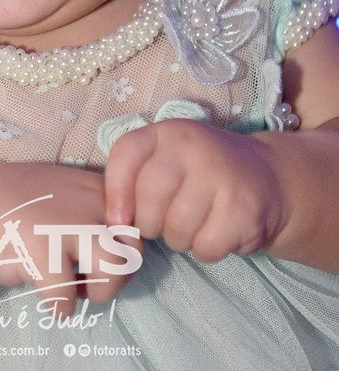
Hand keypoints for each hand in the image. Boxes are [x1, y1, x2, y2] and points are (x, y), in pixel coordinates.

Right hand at [0, 163, 141, 312]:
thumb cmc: (16, 203)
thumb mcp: (65, 189)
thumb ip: (96, 208)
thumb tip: (126, 242)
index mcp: (95, 186)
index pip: (140, 221)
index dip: (125, 246)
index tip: (100, 252)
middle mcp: (87, 200)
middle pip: (135, 249)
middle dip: (116, 274)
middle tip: (88, 276)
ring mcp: (67, 224)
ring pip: (117, 271)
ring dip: (97, 292)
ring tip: (74, 287)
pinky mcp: (44, 252)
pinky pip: (69, 300)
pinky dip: (58, 307)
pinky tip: (42, 291)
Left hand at [104, 120, 287, 261]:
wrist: (267, 177)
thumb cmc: (200, 173)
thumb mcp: (166, 159)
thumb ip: (134, 178)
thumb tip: (115, 224)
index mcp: (168, 132)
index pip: (126, 154)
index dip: (116, 192)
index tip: (119, 218)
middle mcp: (194, 146)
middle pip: (149, 200)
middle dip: (149, 224)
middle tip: (165, 220)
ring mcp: (222, 176)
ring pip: (176, 230)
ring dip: (179, 239)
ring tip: (195, 222)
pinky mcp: (244, 209)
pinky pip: (205, 248)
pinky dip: (207, 250)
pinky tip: (218, 230)